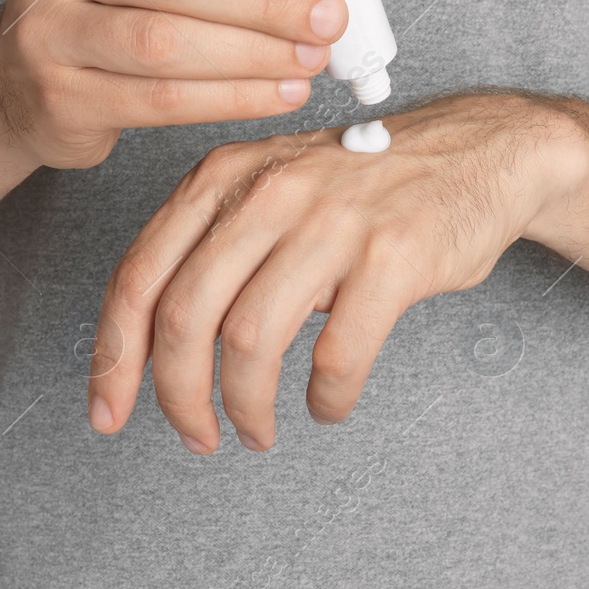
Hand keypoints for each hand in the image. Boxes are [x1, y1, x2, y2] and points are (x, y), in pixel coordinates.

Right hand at [0, 0, 349, 168]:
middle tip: (328, 17)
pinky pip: (160, 100)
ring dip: (254, 52)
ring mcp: (45, 28)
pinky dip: (232, 98)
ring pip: (165, 41)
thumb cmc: (114, 2)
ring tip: (311, 59)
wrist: (26, 82)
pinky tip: (278, 93)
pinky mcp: (59, 96)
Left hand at [85, 93, 578, 451]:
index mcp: (224, 176)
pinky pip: (337, 355)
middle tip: (197, 436)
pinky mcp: (393, 254)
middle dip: (177, 398)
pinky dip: (326, 398)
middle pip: (183, 317)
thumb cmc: (366, 187)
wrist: (480, 151)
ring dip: (246, 408)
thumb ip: (211, 248)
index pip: (139, 276)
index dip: (113, 357)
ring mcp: (332, 219)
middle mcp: (270, 190)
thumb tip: (149, 349)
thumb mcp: (272, 189)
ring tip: (259, 429)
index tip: (107, 411)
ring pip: (250, 342)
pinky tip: (327, 403)